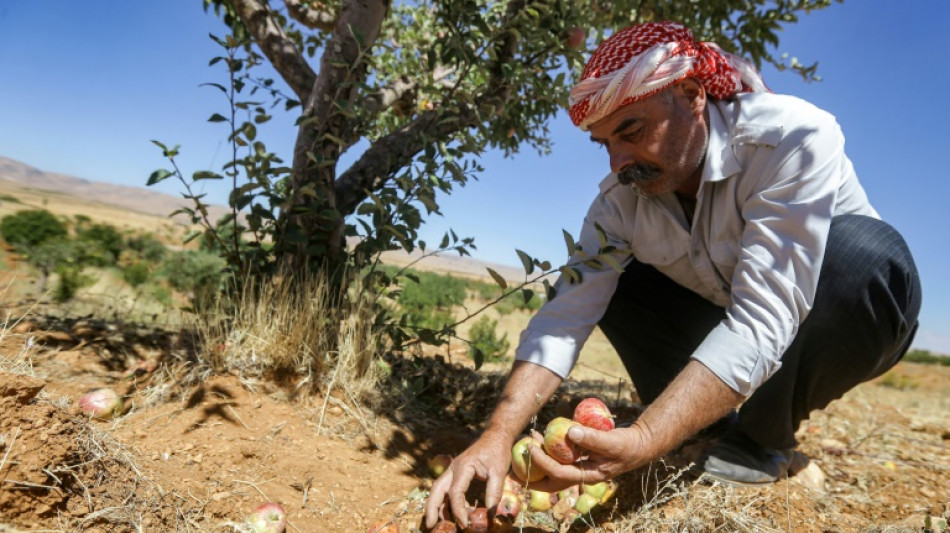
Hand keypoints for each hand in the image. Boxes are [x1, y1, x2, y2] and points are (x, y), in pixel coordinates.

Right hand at [424, 432, 511, 529]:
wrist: (496, 436)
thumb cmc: (497, 452)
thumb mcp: (499, 472)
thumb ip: (494, 492)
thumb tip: (491, 515)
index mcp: (463, 467)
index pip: (455, 492)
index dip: (458, 510)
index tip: (465, 523)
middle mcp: (453, 468)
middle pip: (436, 489)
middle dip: (431, 507)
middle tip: (429, 524)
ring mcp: (453, 470)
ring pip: (438, 489)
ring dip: (437, 505)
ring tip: (439, 522)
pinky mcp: (457, 473)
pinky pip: (447, 488)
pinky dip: (447, 501)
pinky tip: (454, 512)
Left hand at [527, 424, 645, 491]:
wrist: (637, 445)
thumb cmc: (626, 445)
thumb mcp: (612, 441)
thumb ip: (593, 438)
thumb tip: (570, 432)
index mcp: (587, 476)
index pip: (558, 473)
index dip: (542, 462)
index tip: (531, 447)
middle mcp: (580, 475)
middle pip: (551, 481)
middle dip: (532, 473)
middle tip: (517, 459)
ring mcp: (580, 468)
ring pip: (554, 469)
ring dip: (540, 459)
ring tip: (529, 440)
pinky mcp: (580, 459)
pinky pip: (560, 458)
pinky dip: (550, 450)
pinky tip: (543, 437)